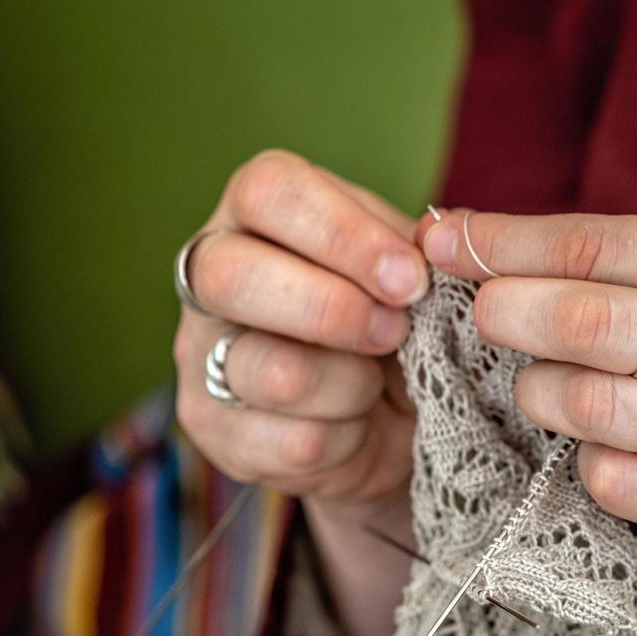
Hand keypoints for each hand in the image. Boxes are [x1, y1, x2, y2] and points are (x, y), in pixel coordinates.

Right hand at [174, 150, 421, 504]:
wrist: (390, 418)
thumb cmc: (394, 322)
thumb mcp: (411, 275)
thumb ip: (418, 252)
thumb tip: (435, 241)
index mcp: (257, 214)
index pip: (269, 192)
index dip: (344, 235)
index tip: (411, 277)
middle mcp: (208, 276)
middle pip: (231, 276)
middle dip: (334, 311)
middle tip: (398, 331)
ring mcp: (201, 356)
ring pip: (276, 372)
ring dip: (355, 385)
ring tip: (378, 384)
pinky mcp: (215, 432)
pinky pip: (297, 443)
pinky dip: (351, 440)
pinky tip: (358, 427)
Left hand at [419, 211, 636, 635]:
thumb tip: (523, 251)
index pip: (604, 249)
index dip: (508, 243)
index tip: (448, 237)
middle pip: (590, 327)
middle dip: (506, 312)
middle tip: (480, 309)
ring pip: (590, 412)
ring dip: (538, 388)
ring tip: (543, 374)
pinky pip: (617, 484)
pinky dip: (588, 456)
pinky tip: (605, 436)